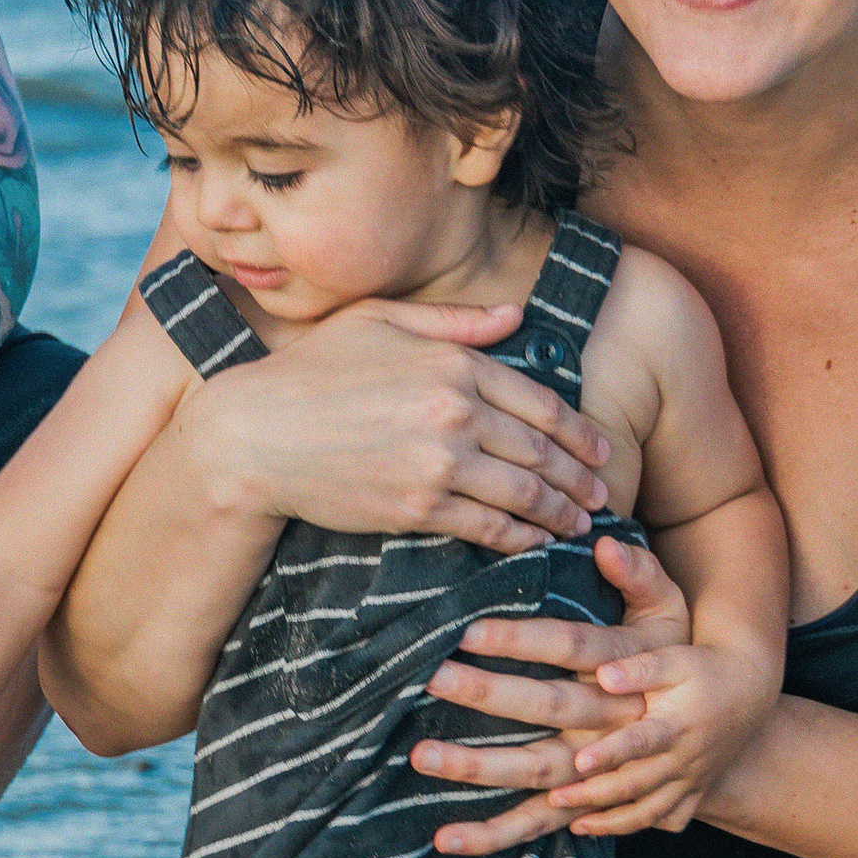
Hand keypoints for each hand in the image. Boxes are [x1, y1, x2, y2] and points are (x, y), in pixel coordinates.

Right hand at [180, 298, 612, 553]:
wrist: (255, 434)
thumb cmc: (311, 370)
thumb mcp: (379, 321)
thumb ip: (452, 321)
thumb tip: (513, 316)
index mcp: (452, 362)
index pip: (540, 402)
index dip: (580, 432)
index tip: (601, 450)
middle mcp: (454, 410)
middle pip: (541, 451)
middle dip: (581, 477)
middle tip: (602, 494)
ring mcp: (437, 462)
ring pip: (524, 493)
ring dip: (560, 512)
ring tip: (578, 522)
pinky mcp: (417, 507)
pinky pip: (488, 527)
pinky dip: (520, 537)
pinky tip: (534, 541)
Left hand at [417, 539, 775, 852]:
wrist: (733, 727)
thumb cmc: (687, 658)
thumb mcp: (670, 611)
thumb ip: (641, 575)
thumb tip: (605, 542)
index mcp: (629, 666)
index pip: (570, 645)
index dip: (523, 638)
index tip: (469, 630)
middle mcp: (619, 719)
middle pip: (549, 705)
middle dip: (489, 694)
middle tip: (433, 678)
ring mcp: (612, 766)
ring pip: (543, 771)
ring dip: (484, 769)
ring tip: (423, 758)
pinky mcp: (603, 802)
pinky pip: (549, 820)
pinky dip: (506, 830)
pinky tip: (459, 836)